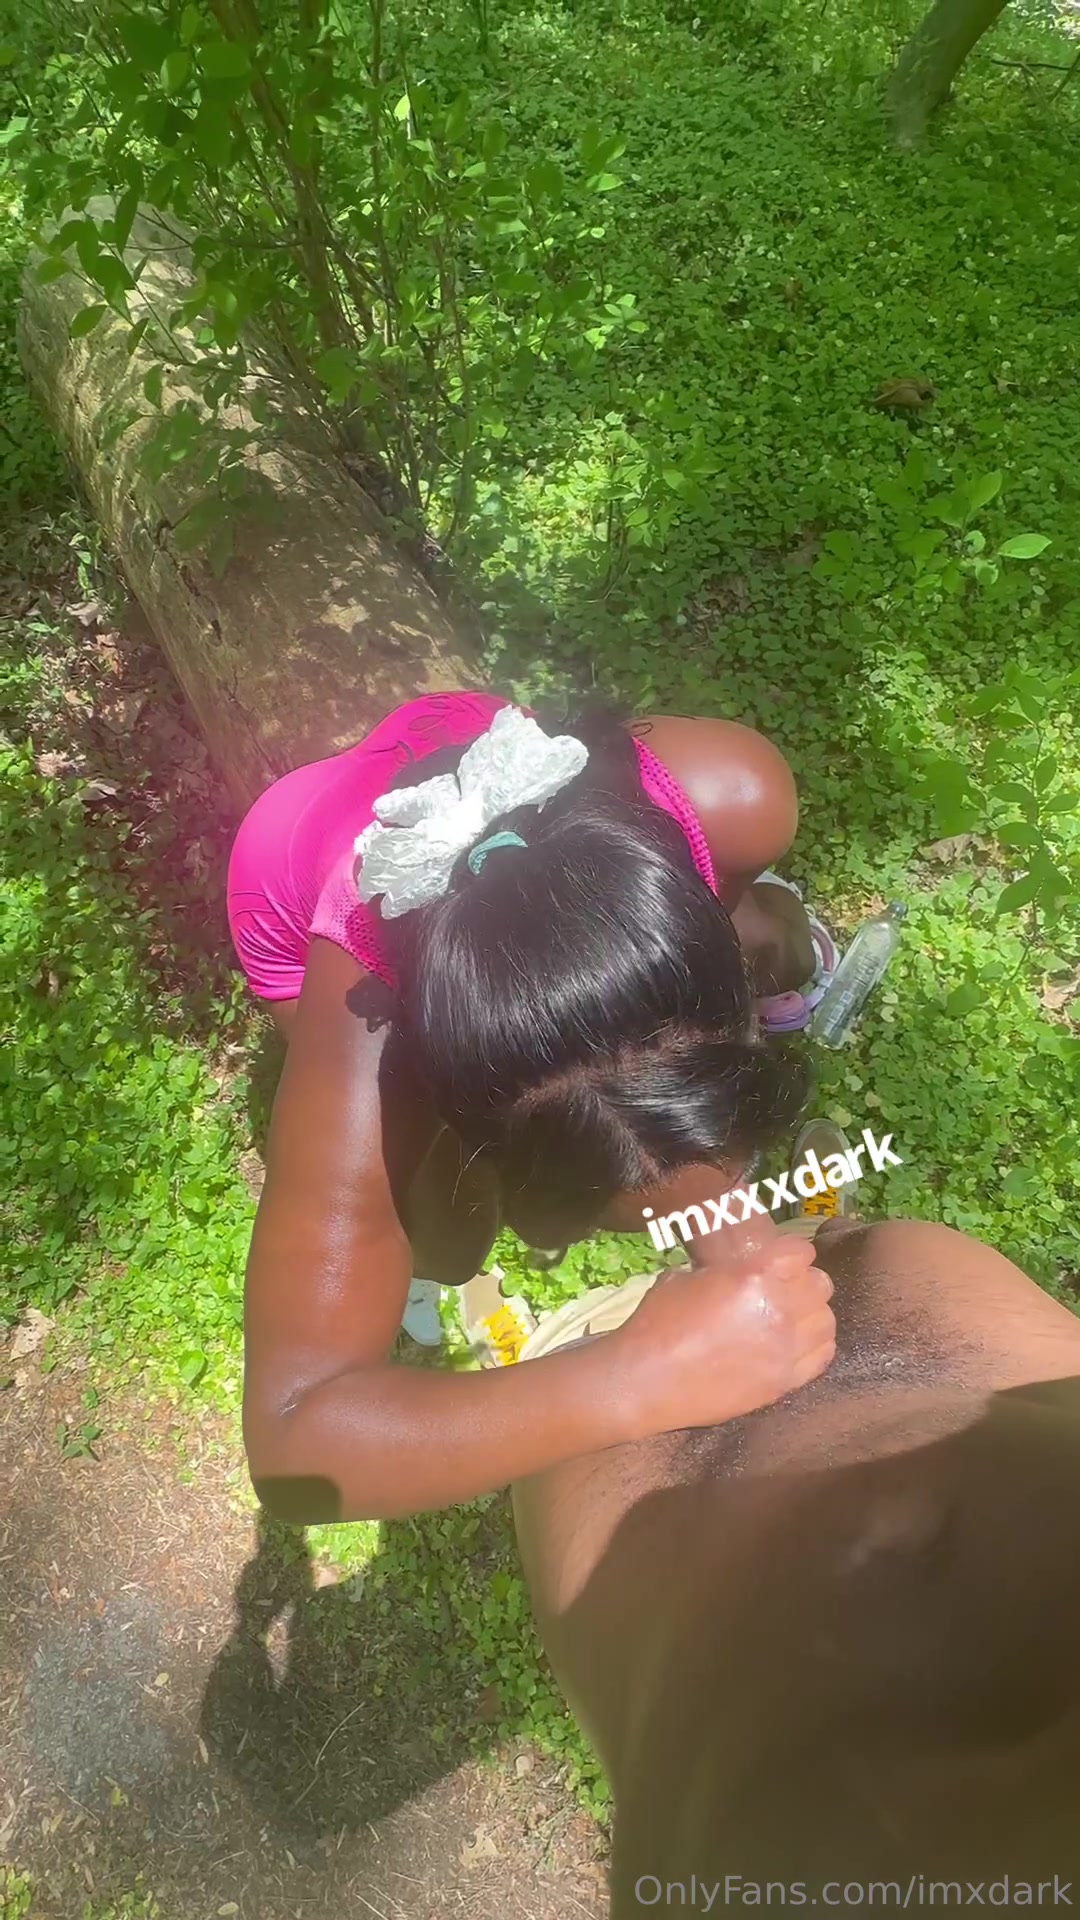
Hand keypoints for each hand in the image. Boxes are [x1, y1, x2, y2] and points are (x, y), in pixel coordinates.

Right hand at [611, 1220, 835, 1440]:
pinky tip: (791, 1346)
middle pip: (821, 1285)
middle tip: (781, 1290)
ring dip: (811, 1315)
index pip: (801, 1253)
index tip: (777, 1261)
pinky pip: (822, 1356)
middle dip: (802, 1283)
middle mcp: (780, 1309)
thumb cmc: (658, 1321)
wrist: (646, 1380)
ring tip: (788, 1319)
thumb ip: (725, 1271)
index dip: (789, 1255)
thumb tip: (737, 1270)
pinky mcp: (784, 1382)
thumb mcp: (687, 1277)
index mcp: (755, 1275)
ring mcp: (786, 1349)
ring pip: (826, 1321)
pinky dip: (813, 1346)